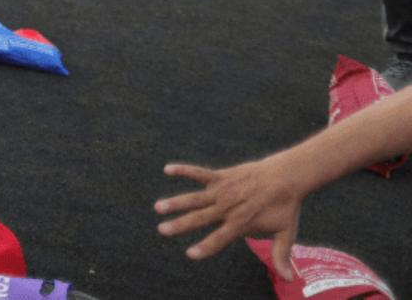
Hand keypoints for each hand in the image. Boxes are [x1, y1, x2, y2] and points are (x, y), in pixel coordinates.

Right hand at [156, 157, 308, 278]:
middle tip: (162, 230)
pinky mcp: (222, 176)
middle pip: (200, 218)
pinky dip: (184, 170)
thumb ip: (281, 255)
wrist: (287, 177)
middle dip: (180, 224)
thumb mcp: (286, 233)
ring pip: (195, 198)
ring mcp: (223, 191)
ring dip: (176, 202)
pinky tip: (167, 169)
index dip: (206, 246)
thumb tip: (290, 279)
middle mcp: (228, 208)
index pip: (220, 238)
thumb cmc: (286, 207)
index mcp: (241, 223)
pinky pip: (200, 173)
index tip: (190, 254)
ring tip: (158, 206)